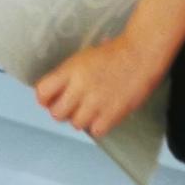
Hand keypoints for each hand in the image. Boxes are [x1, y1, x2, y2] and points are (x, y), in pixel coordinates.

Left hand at [36, 36, 159, 138]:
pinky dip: (98, 126)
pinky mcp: (112, 113)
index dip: (45, 99)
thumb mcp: (84, 57)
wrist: (142, 54)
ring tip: (91, 110)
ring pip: (75, 124)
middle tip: (72, 107)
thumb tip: (55, 92)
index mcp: (71, 70)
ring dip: (82, 119)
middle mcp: (80, 87)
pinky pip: (95, 130)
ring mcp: (96, 102)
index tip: (50, 100)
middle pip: (56, 113)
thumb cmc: (115, 53)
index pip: (42, 92)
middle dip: (63, 111)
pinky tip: (103, 115)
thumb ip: (68, 75)